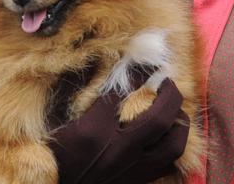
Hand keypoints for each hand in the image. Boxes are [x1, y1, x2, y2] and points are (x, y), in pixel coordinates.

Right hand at [49, 78, 189, 183]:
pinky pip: (167, 166)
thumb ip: (76, 92)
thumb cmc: (54, 154)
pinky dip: (172, 147)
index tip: (140, 62)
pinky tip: (167, 136)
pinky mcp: (136, 182)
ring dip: (179, 123)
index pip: (121, 93)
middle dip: (169, 94)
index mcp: (93, 131)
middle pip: (159, 118)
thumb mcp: (55, 121)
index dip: (134, 73)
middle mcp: (117, 150)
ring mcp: (130, 169)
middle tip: (166, 80)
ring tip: (174, 109)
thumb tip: (101, 64)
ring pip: (172, 145)